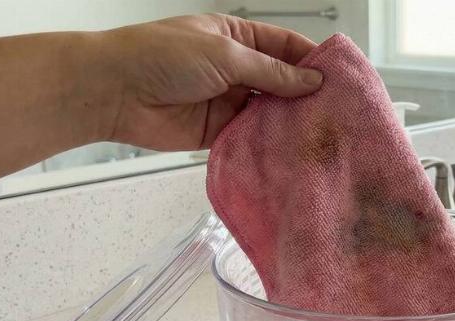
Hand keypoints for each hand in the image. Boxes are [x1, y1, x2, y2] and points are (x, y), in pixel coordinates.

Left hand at [96, 14, 321, 149]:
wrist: (113, 91)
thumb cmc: (162, 56)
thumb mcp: (225, 55)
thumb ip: (270, 72)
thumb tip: (312, 82)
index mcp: (237, 37)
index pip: (285, 46)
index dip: (312, 60)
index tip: (341, 77)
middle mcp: (236, 68)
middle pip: (281, 81)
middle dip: (306, 95)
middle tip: (339, 111)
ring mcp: (228, 100)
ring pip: (269, 111)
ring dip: (290, 121)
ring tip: (323, 132)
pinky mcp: (219, 131)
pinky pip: (251, 136)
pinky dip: (269, 142)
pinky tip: (292, 148)